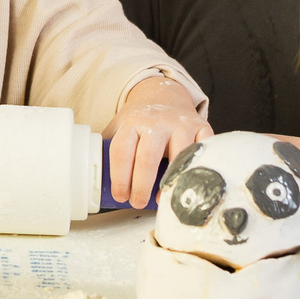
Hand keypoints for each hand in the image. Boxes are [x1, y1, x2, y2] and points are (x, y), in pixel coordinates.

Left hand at [105, 77, 210, 208]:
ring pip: (177, 157)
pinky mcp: (202, 127)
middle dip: (141, 186)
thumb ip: (108, 148)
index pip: (122, 152)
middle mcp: (157, 122)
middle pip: (147, 159)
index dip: (120, 178)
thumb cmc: (140, 120)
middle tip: (137, 202)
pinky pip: (203, 151)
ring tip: (160, 199)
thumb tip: (96, 180)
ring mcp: (181, 124)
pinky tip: (185, 184)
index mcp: (133, 122)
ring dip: (169, 183)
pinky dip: (195, 170)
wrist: (164, 96)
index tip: (120, 196)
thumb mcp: (119, 126)